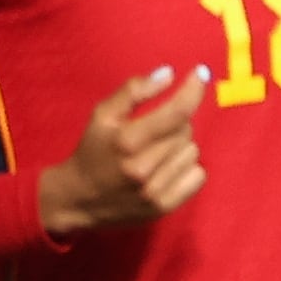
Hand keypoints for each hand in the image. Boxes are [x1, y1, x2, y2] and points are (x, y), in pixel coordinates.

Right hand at [38, 66, 206, 236]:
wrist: (79, 199)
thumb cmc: (93, 150)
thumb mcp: (102, 115)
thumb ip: (134, 91)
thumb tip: (169, 73)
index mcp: (127, 140)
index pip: (176, 112)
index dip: (193, 90)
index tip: (201, 73)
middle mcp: (142, 167)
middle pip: (186, 130)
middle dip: (175, 123)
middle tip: (152, 131)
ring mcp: (154, 191)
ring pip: (193, 151)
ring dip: (179, 146)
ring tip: (155, 152)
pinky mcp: (164, 207)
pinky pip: (198, 176)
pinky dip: (186, 168)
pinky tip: (165, 169)